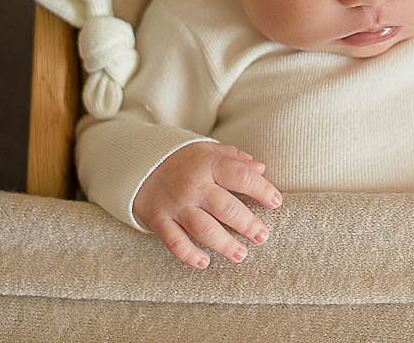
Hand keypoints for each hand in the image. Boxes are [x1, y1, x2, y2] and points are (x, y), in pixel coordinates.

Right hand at [132, 141, 281, 268]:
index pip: (240, 176)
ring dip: (225, 244)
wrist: (137, 163)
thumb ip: (234, 158)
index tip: (276, 202)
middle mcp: (192, 185)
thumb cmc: (181, 159)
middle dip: (248, 224)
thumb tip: (262, 168)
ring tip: (240, 255)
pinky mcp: (158, 220)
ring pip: (203, 229)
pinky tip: (205, 262)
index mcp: (207, 163)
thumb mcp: (207, 150)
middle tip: (262, 236)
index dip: (261, 189)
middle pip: (225, 207)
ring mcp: (175, 204)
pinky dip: (189, 255)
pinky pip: (175, 242)